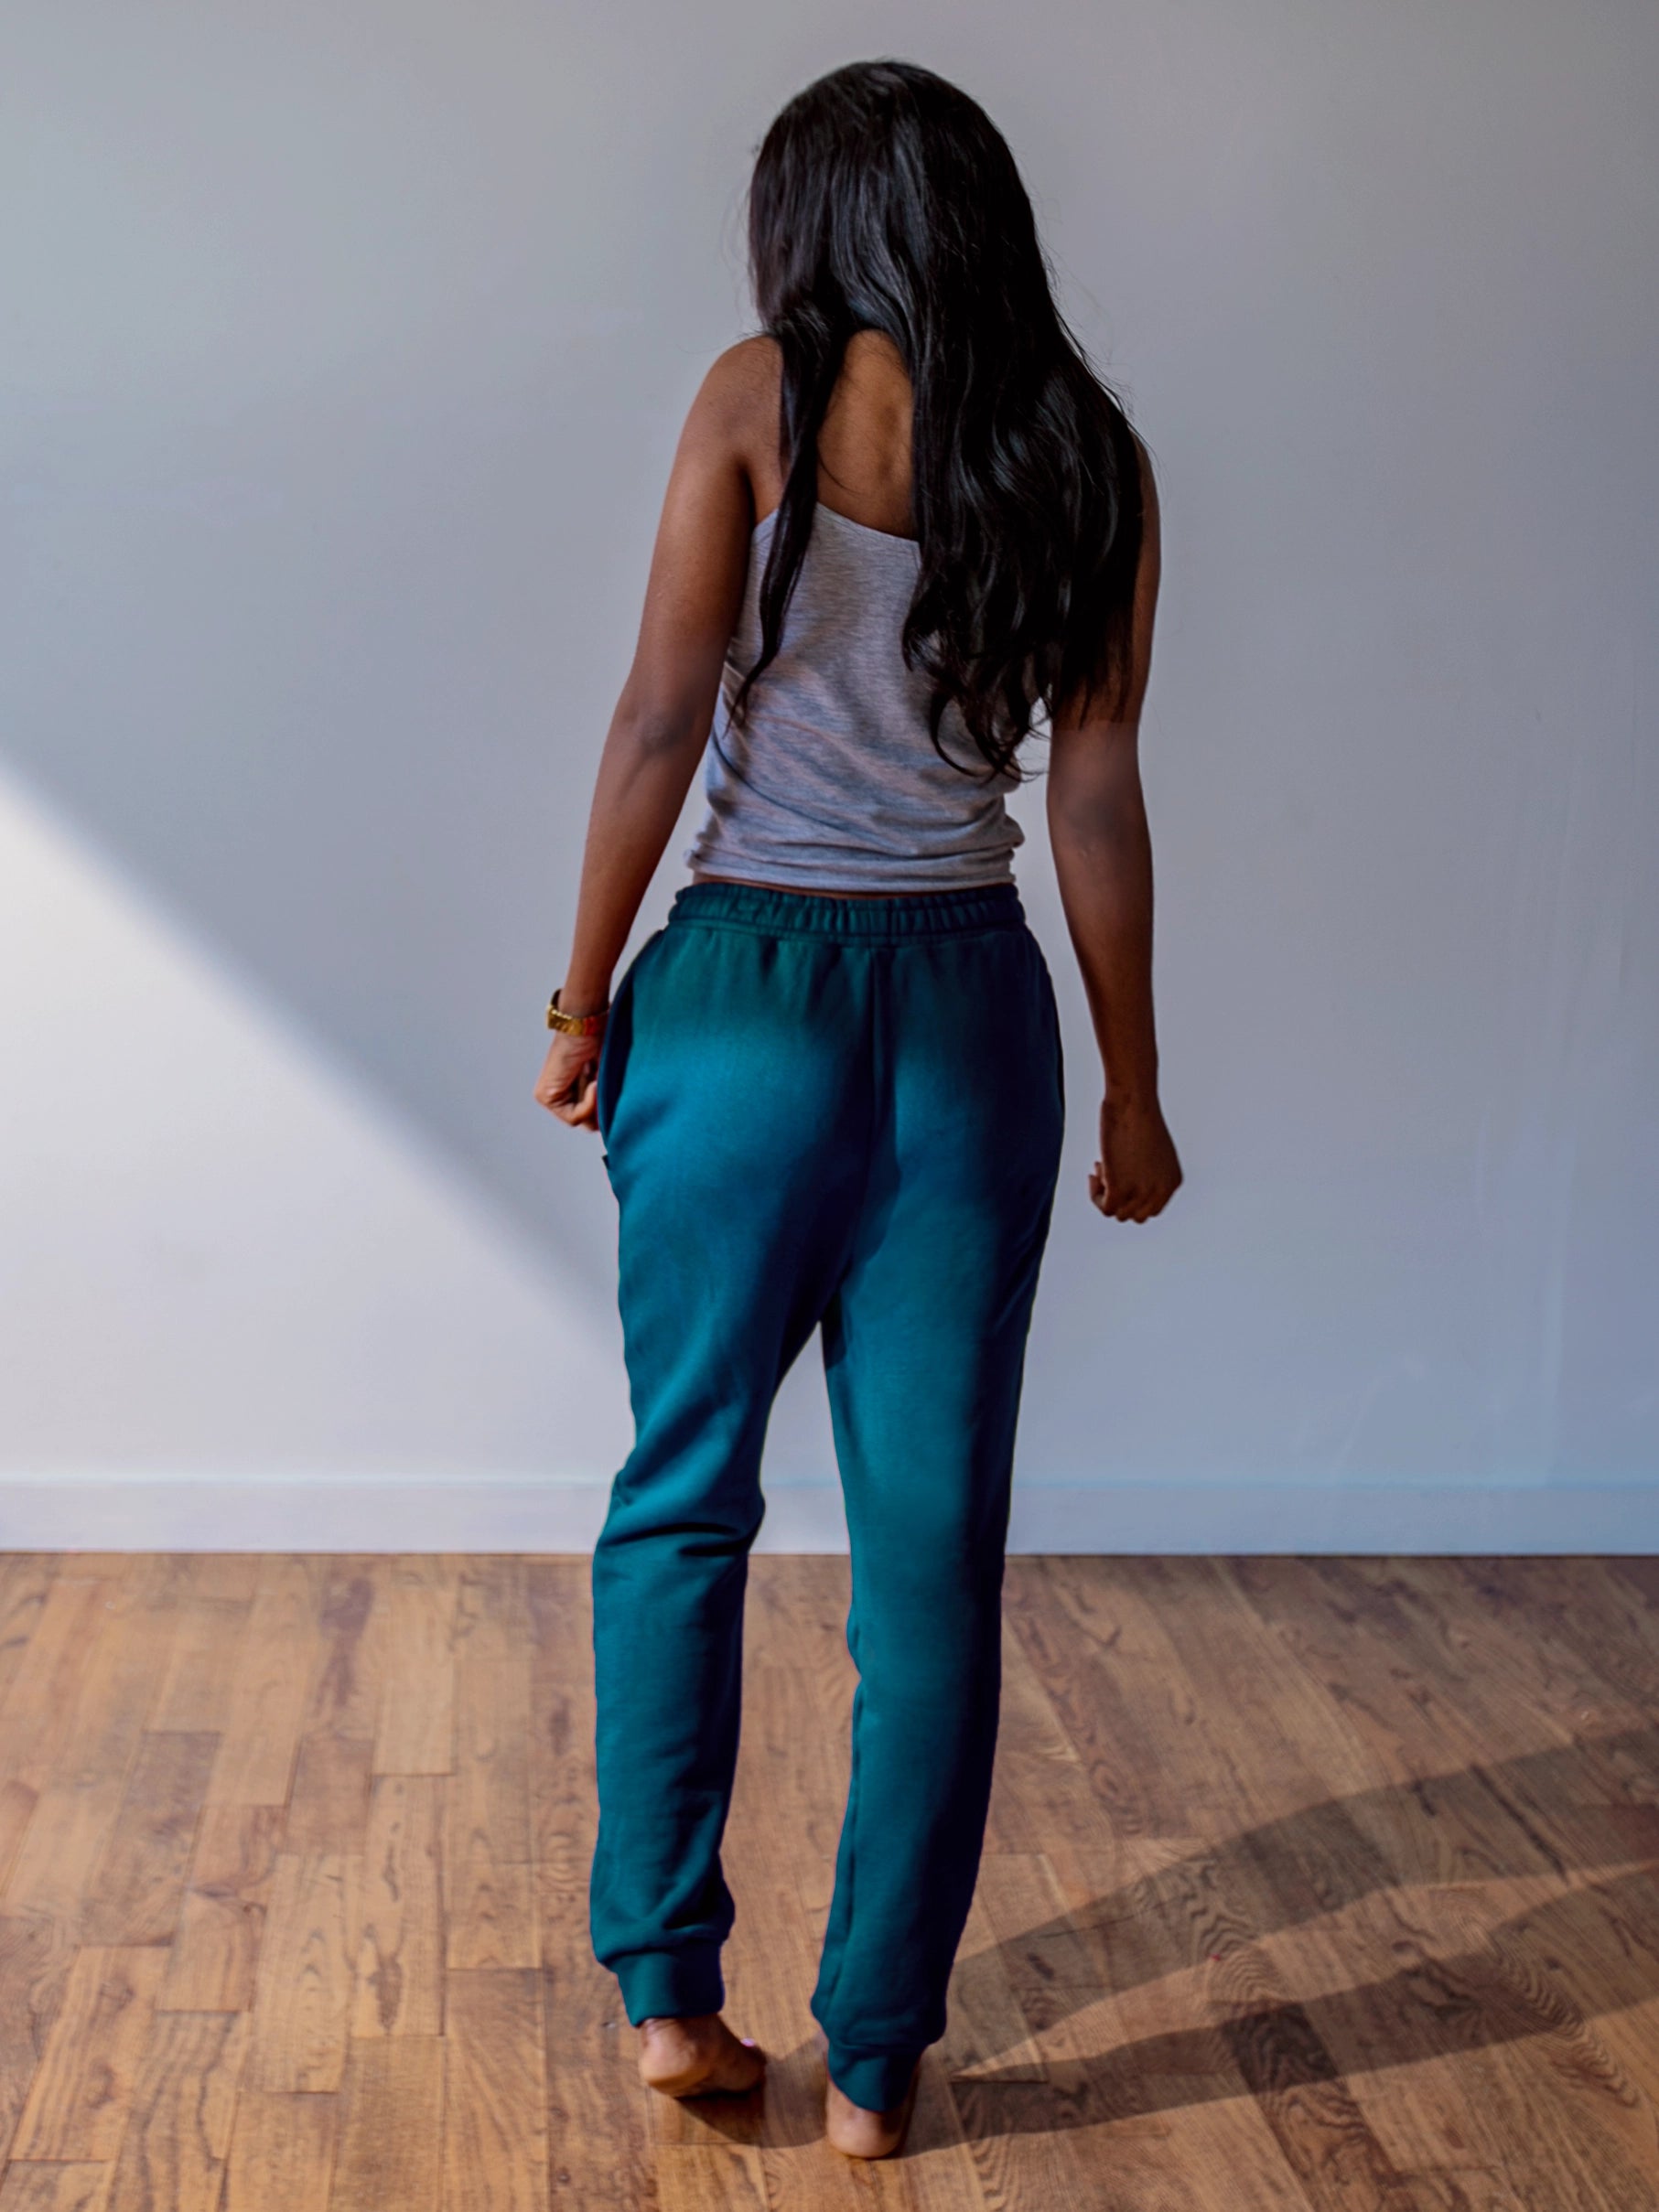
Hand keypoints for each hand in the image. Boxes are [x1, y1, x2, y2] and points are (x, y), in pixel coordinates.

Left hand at [534, 1030, 603, 1129]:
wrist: (587, 1025)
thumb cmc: (602, 1042)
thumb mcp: (608, 1078)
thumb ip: (608, 1100)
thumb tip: (615, 1126)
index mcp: (575, 1088)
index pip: (592, 1117)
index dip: (606, 1108)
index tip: (611, 1086)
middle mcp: (561, 1094)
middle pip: (587, 1123)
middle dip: (601, 1108)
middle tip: (604, 1084)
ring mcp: (550, 1097)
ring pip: (582, 1121)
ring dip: (595, 1102)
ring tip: (597, 1079)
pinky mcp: (545, 1097)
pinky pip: (573, 1118)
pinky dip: (588, 1104)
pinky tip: (593, 1083)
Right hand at [1090, 1094, 1181, 1222]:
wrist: (1133, 1102)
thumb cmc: (1140, 1115)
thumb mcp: (1153, 1149)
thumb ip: (1147, 1171)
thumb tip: (1128, 1182)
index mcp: (1173, 1182)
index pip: (1152, 1209)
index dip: (1133, 1197)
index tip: (1120, 1178)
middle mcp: (1160, 1191)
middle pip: (1136, 1216)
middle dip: (1120, 1197)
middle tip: (1108, 1171)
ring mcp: (1141, 1192)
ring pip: (1119, 1214)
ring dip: (1106, 1193)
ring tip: (1102, 1165)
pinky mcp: (1120, 1189)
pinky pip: (1105, 1208)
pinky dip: (1096, 1194)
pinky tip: (1097, 1169)